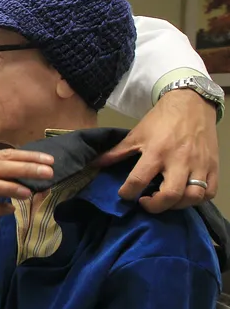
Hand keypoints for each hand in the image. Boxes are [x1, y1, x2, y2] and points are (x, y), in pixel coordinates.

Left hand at [97, 89, 218, 211]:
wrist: (191, 103)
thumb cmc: (161, 120)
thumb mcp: (136, 134)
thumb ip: (116, 153)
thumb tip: (94, 164)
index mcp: (156, 152)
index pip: (138, 180)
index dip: (127, 193)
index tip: (125, 195)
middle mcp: (179, 160)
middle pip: (170, 195)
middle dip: (154, 206)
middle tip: (145, 202)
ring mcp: (199, 164)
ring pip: (193, 196)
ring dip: (177, 205)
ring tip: (165, 199)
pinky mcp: (214, 165)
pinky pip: (210, 192)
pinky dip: (198, 199)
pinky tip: (185, 195)